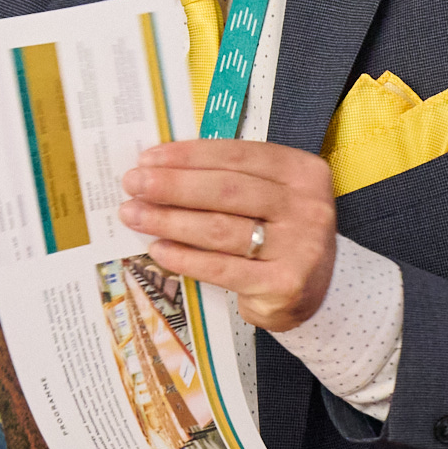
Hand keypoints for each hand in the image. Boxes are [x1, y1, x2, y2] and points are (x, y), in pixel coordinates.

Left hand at [122, 139, 339, 333]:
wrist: (314, 293)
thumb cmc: (278, 234)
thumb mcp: (268, 196)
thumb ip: (227, 179)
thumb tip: (159, 167)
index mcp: (302, 171)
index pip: (237, 155)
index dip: (188, 155)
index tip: (148, 158)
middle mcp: (307, 206)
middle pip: (226, 190)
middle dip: (172, 185)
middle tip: (133, 184)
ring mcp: (300, 247)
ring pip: (221, 228)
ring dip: (170, 220)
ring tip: (135, 215)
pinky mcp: (284, 284)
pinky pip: (223, 268)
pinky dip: (186, 258)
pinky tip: (159, 249)